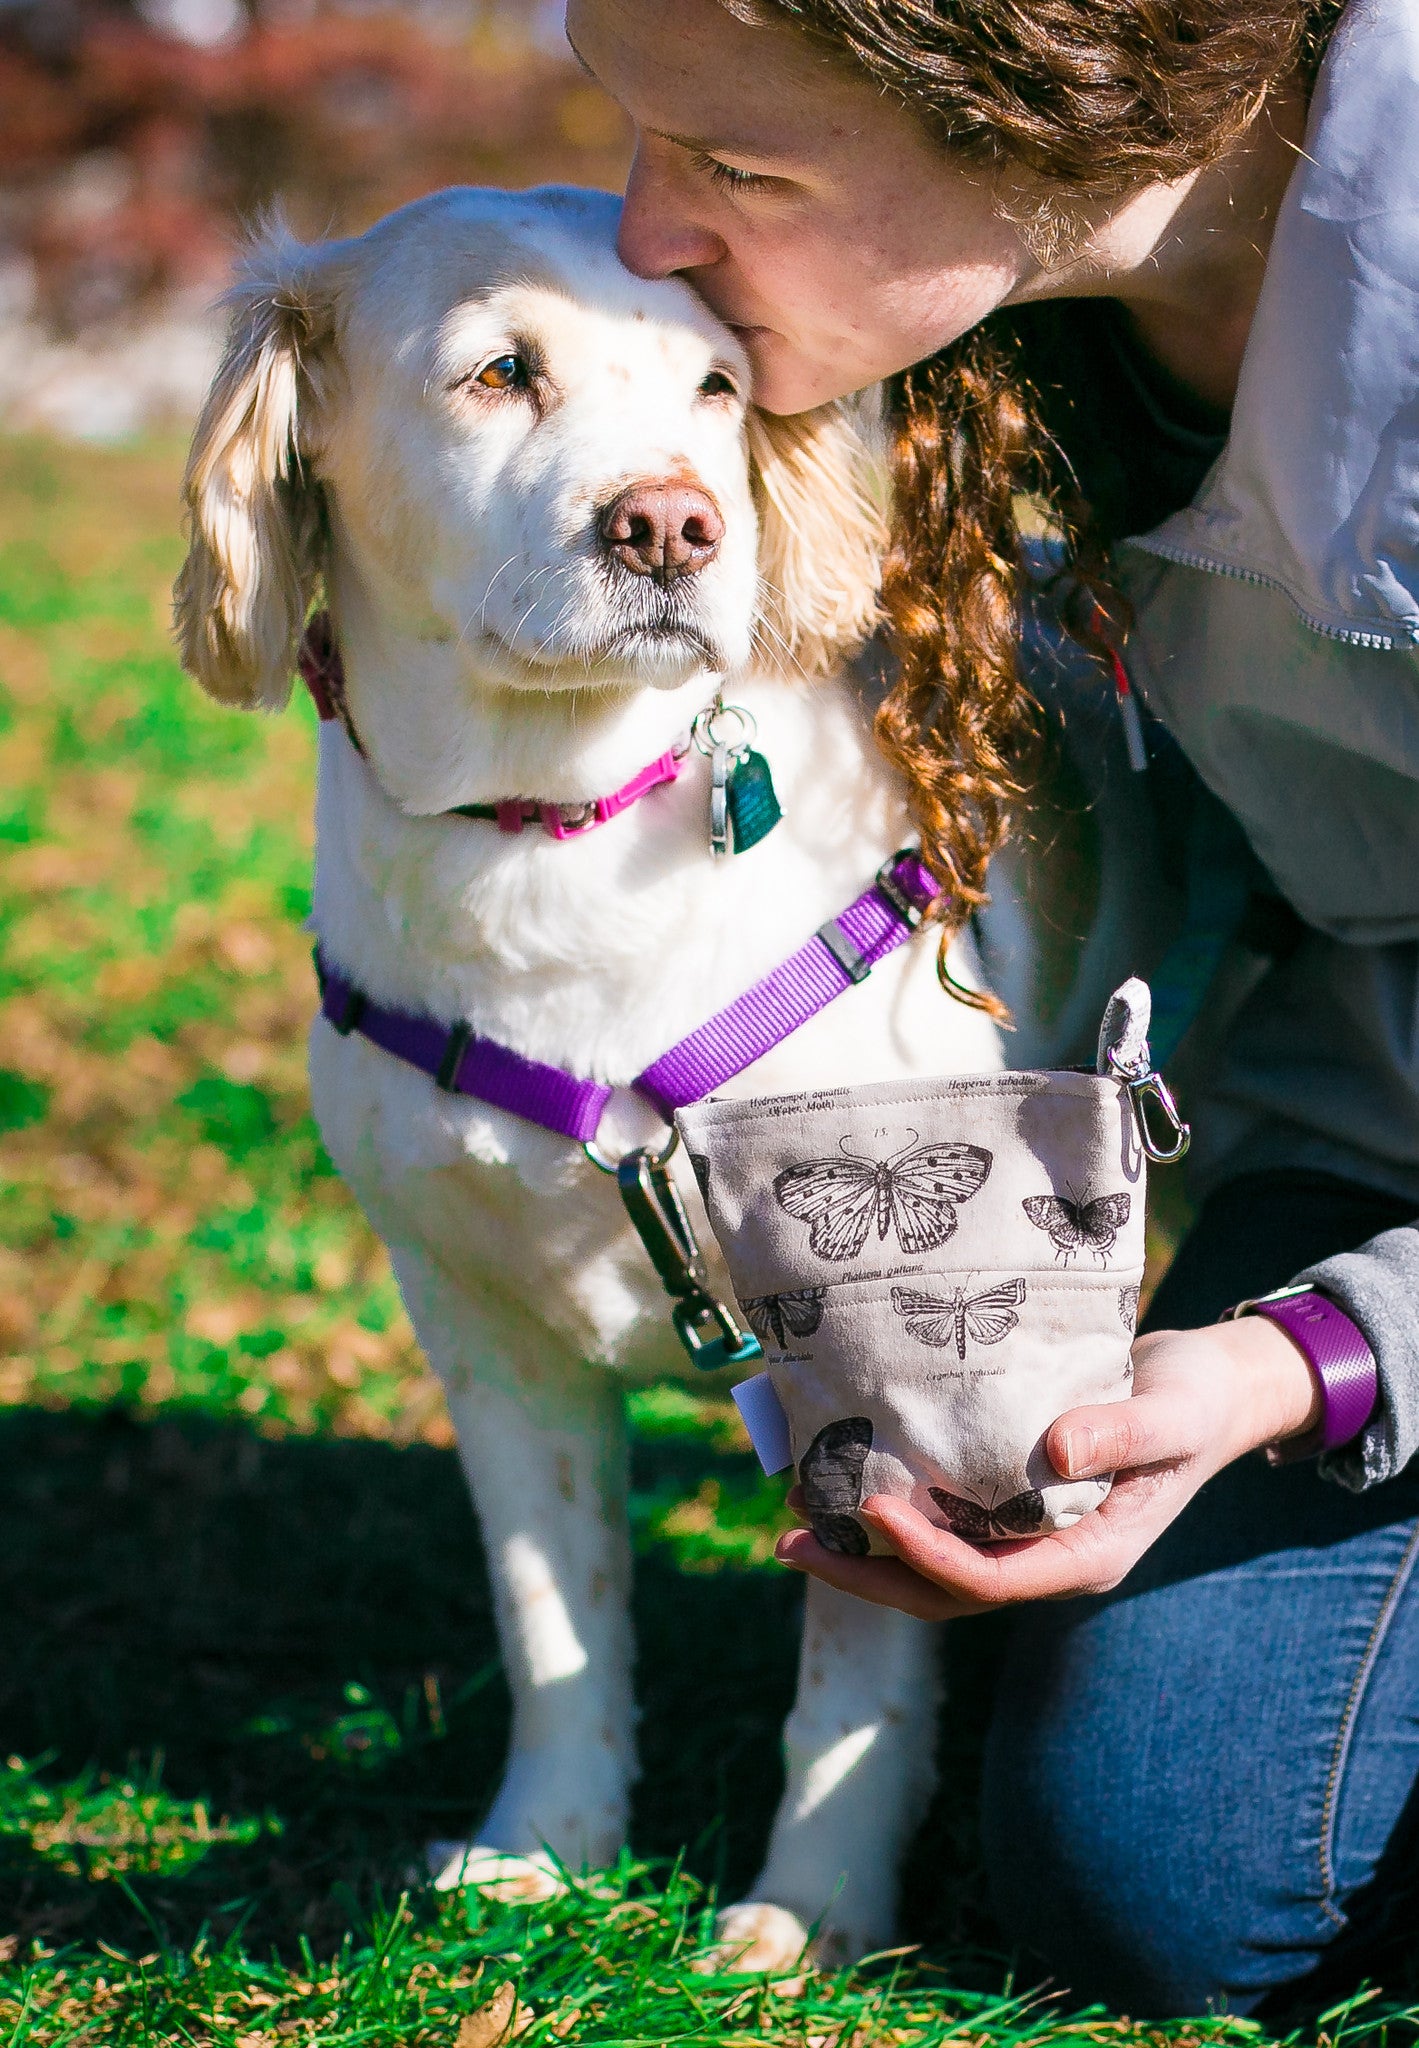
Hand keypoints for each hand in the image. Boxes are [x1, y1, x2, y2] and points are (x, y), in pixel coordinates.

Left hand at [774, 1315, 1322, 1620]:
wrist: (1212, 1389)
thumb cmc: (1198, 1401)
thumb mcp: (1175, 1413)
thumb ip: (1124, 1432)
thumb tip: (1053, 1451)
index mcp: (1088, 1558)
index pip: (989, 1581)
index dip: (924, 1554)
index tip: (871, 1507)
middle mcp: (1049, 1558)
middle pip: (942, 1592)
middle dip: (865, 1577)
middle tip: (788, 1541)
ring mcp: (1028, 1536)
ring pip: (932, 1566)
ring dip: (863, 1552)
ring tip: (792, 1514)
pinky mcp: (1009, 1501)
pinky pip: (942, 1521)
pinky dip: (890, 1510)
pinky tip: (841, 1477)